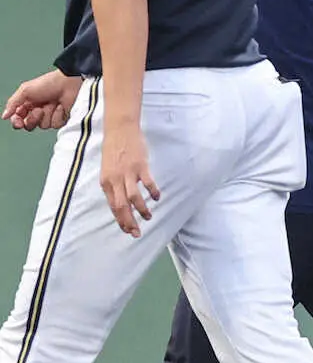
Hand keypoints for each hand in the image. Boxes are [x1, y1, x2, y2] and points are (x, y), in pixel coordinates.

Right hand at [3, 69, 81, 130]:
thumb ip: (13, 103)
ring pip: (43, 126)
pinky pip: (56, 124)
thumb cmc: (48, 83)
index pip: (18, 119)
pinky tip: (60, 106)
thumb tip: (4, 115)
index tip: (19, 122)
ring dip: (47, 115)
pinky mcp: (61, 119)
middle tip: (38, 110)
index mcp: (27, 105)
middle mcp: (37, 111)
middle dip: (33, 119)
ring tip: (51, 104)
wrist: (68, 83)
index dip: (17, 122)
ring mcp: (50, 115)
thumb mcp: (26, 90)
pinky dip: (58, 115)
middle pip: (29, 126)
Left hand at [100, 122, 160, 237]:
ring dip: (141, 210)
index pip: (113, 207)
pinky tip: (156, 197)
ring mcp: (128, 173)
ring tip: (148, 216)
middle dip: (129, 222)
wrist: (120, 129)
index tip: (128, 230)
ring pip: (133, 198)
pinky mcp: (140, 166)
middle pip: (122, 206)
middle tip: (137, 233)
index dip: (121, 220)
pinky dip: (152, 192)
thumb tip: (120, 201)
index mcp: (106, 182)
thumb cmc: (114, 149)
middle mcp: (115, 180)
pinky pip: (148, 183)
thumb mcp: (108, 169)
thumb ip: (113, 185)